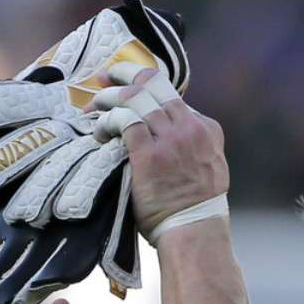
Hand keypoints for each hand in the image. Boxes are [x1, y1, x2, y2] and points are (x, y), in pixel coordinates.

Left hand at [98, 66, 228, 238]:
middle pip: (154, 83)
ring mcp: (171, 139)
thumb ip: (190, 142)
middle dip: (124, 74)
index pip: (171, 93)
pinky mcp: (150, 154)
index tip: (125, 86)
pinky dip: (107, 121)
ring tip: (94, 105)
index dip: (145, 85)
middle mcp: (190, 127)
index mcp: (206, 128)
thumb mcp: (208, 163)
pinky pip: (124, 121)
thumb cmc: (195, 204)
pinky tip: (100, 131)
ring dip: (109, 98)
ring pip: (135, 98)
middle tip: (105, 77)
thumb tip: (161, 129)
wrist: (195, 229)